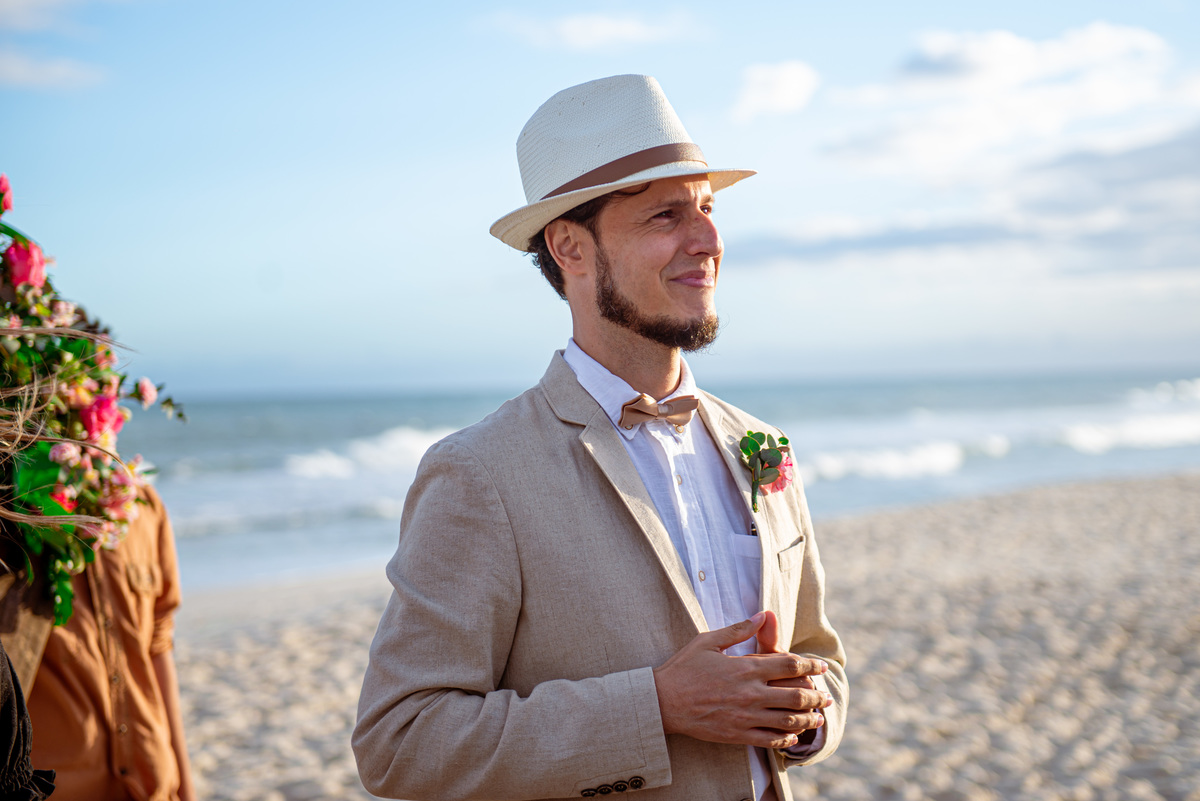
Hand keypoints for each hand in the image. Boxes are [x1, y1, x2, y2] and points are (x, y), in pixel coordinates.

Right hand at [653, 612, 830, 748]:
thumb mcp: (709, 641)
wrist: (662, 701)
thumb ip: (739, 629)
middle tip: (826, 696)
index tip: (820, 666)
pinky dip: (786, 739)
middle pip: (796, 695)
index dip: (810, 665)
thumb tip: (762, 615)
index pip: (789, 666)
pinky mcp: (737, 734)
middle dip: (816, 696)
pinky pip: (769, 740)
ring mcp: (745, 716)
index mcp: (746, 668)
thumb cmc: (683, 668)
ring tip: (818, 718)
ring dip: (808, 719)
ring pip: (788, 720)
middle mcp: (751, 693)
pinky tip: (792, 736)